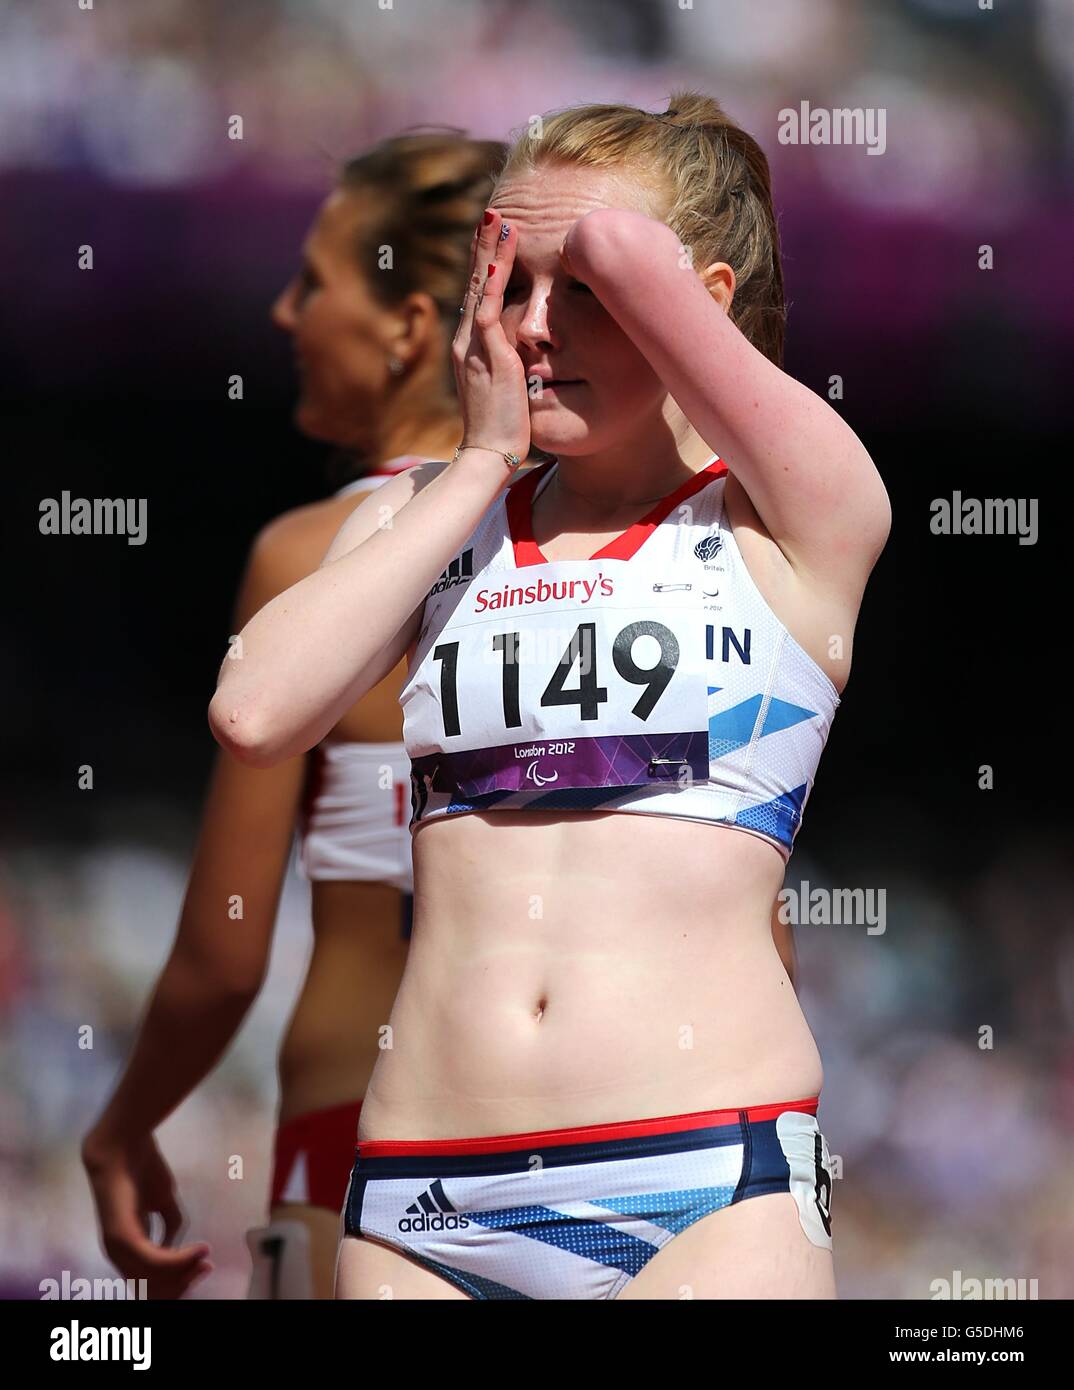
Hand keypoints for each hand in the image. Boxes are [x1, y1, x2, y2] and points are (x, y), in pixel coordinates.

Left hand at [82, 1129, 211, 1298]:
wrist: (122, 1147)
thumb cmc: (141, 1168)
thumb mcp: (162, 1200)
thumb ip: (168, 1225)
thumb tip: (174, 1245)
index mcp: (126, 1247)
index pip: (151, 1279)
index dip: (179, 1277)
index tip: (204, 1265)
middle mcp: (119, 1254)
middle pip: (152, 1286)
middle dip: (183, 1281)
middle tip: (206, 1267)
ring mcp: (118, 1249)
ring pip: (154, 1278)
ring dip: (184, 1271)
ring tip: (205, 1259)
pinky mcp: (124, 1240)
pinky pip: (156, 1260)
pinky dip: (180, 1259)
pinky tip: (199, 1250)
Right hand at [452, 208, 529, 465]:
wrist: (488, 453)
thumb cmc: (503, 429)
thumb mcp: (508, 388)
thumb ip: (510, 366)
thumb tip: (522, 355)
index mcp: (471, 347)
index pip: (477, 296)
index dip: (485, 264)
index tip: (495, 236)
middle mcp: (466, 340)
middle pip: (472, 282)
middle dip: (482, 246)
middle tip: (493, 212)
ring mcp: (474, 345)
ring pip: (479, 287)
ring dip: (489, 251)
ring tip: (499, 218)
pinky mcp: (487, 354)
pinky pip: (488, 307)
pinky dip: (494, 278)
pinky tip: (501, 254)